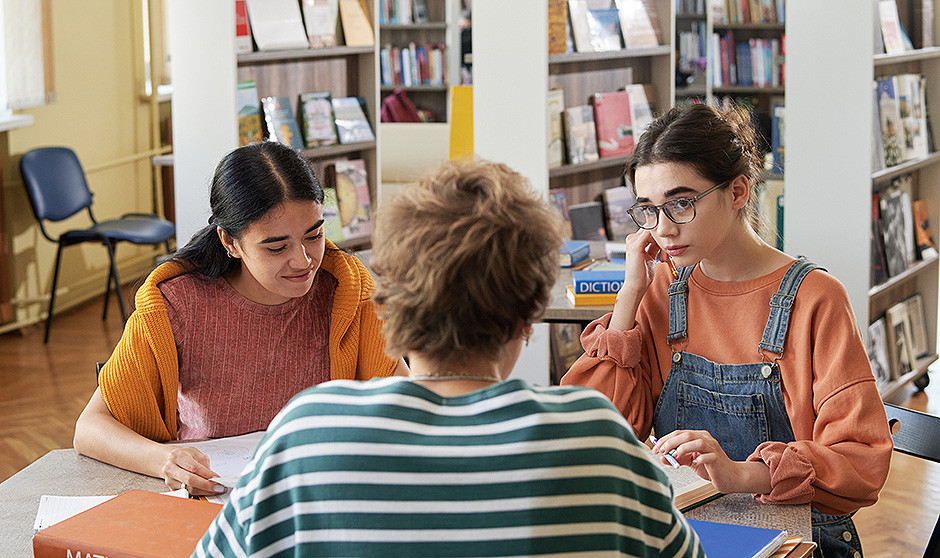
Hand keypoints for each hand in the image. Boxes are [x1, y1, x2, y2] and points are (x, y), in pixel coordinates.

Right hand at [161, 446, 222, 495]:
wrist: (168, 461)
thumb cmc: (183, 456)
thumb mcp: (194, 453)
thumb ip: (204, 463)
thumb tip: (212, 476)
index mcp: (177, 456)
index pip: (194, 467)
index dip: (207, 474)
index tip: (217, 478)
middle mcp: (170, 468)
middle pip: (190, 480)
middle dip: (206, 485)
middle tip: (218, 487)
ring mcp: (169, 480)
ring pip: (189, 489)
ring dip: (204, 490)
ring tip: (214, 489)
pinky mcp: (171, 488)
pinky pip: (187, 493)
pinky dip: (198, 492)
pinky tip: (206, 490)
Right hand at [609, 230, 662, 330]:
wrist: (636, 286)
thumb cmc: (643, 274)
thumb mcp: (650, 257)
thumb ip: (654, 246)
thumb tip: (664, 240)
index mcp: (634, 241)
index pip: (651, 230)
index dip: (661, 238)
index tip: (666, 250)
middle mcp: (632, 239)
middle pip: (652, 229)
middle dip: (662, 240)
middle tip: (666, 256)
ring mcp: (632, 241)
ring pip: (653, 231)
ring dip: (662, 244)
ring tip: (664, 258)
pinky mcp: (635, 246)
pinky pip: (650, 234)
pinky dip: (660, 243)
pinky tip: (661, 256)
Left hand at [651, 430, 770, 494]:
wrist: (731, 477)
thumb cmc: (711, 468)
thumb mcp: (690, 462)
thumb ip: (677, 459)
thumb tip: (661, 458)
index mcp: (698, 437)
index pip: (678, 433)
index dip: (665, 439)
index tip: (655, 448)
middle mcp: (705, 439)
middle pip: (686, 435)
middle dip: (670, 442)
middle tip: (661, 451)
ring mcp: (713, 448)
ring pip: (697, 442)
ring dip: (683, 448)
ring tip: (674, 457)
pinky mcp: (718, 459)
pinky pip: (708, 456)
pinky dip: (699, 459)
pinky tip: (693, 464)